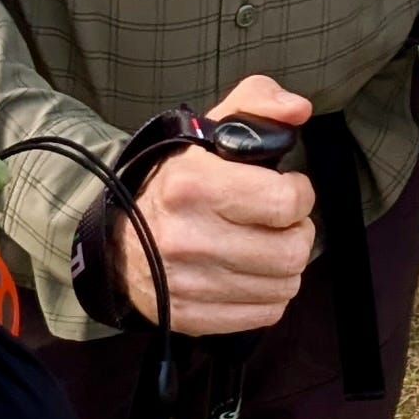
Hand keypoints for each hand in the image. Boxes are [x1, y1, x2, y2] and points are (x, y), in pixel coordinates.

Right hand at [111, 77, 318, 335]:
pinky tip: (248, 273)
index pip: (287, 202)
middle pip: (292, 251)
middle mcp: (189, 238)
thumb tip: (298, 109)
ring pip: (284, 286)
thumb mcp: (211, 129)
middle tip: (278, 222)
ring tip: (262, 245)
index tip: (285, 188)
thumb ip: (259, 101)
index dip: (298, 193)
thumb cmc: (177, 182)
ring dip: (283, 266)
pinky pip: (265, 314)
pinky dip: (266, 295)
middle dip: (295, 233)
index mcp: (194, 185)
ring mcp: (189, 283)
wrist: (119, 241)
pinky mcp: (192, 317)